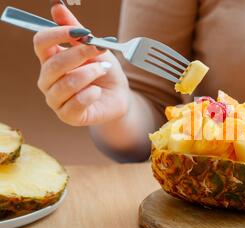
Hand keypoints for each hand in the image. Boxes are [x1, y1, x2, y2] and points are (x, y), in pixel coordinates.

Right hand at [33, 4, 129, 125]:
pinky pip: (76, 103)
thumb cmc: (104, 71)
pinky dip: (91, 94)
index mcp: (50, 59)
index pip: (40, 42)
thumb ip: (75, 29)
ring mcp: (55, 99)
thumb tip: (57, 7)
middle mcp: (47, 80)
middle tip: (98, 50)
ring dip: (88, 74)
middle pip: (53, 64)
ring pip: (65, 84)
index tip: (80, 31)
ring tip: (102, 70)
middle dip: (79, 55)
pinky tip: (98, 91)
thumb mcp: (93, 47)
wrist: (119, 95)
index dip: (57, 34)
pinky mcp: (68, 116)